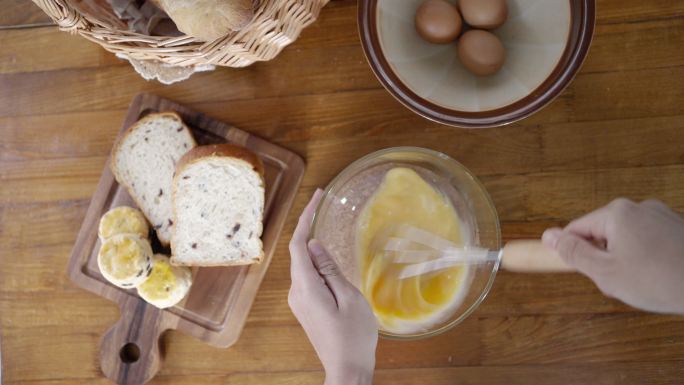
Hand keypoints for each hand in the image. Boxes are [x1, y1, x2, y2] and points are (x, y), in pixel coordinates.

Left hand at [288, 189, 377, 384]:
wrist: (347, 369)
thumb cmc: (353, 337)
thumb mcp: (349, 298)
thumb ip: (330, 270)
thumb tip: (314, 245)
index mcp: (306, 287)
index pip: (298, 243)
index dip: (305, 217)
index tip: (317, 196)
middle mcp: (296, 292)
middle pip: (299, 251)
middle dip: (309, 225)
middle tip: (323, 201)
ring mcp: (298, 301)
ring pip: (304, 264)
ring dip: (314, 244)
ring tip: (326, 222)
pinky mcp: (305, 307)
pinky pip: (308, 277)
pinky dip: (317, 261)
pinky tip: (329, 256)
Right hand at [542, 198, 683, 313]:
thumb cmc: (661, 280)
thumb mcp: (605, 272)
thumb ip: (573, 253)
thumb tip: (548, 236)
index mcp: (617, 213)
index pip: (576, 229)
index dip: (572, 253)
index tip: (573, 270)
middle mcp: (639, 207)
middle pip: (602, 233)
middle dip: (603, 259)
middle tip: (615, 283)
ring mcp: (662, 216)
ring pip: (626, 239)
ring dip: (625, 261)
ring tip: (640, 284)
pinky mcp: (678, 228)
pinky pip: (649, 241)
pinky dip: (647, 259)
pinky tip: (657, 279)